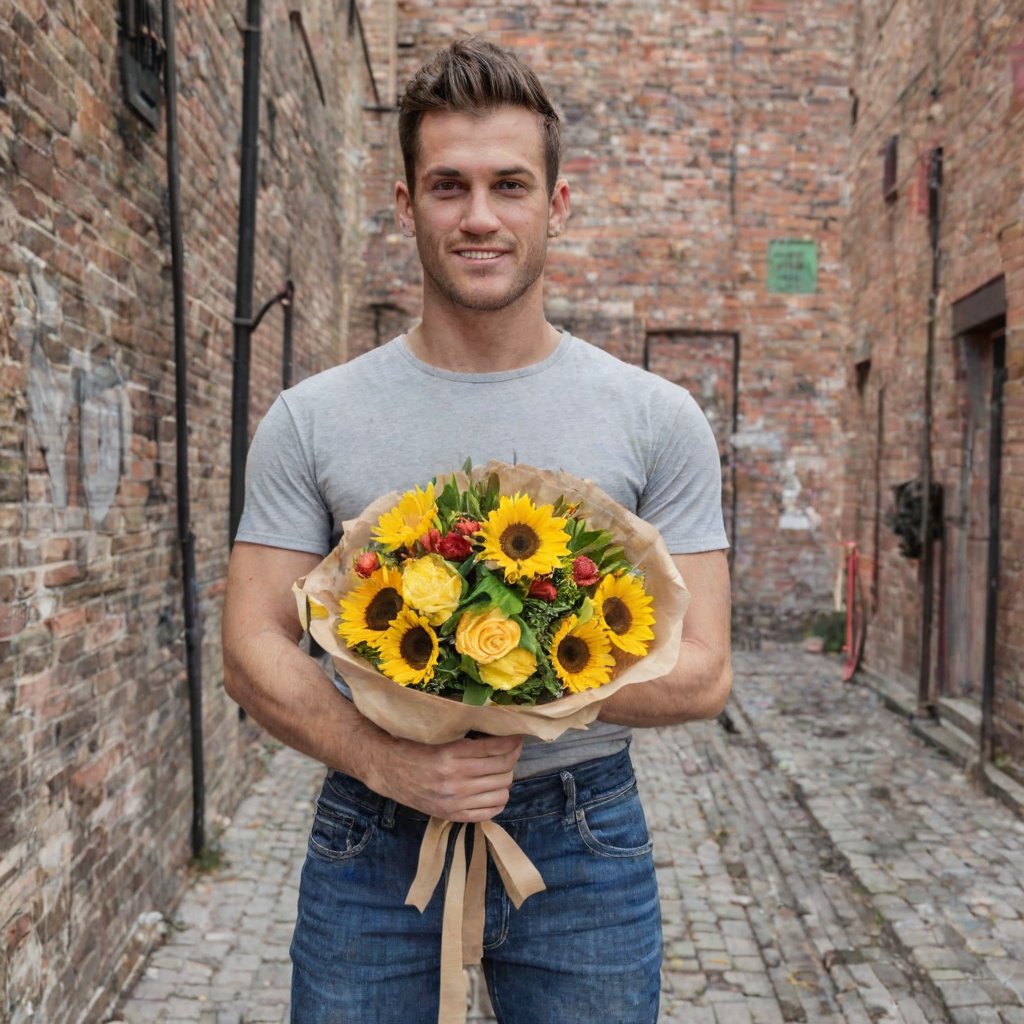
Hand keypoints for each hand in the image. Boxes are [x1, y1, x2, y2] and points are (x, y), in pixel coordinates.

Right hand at [367, 733, 523, 821]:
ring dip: (506, 778)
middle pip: (503, 769)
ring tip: (501, 769)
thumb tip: (498, 727)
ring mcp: (454, 800)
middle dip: (512, 757)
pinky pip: (490, 811)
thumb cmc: (412, 744)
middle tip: (510, 750)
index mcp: (450, 754)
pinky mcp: (452, 815)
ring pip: (501, 790)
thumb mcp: (438, 734)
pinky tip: (494, 788)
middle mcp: (454, 779)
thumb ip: (466, 733)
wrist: (386, 768)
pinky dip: (499, 799)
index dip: (512, 741)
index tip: (517, 735)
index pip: (496, 748)